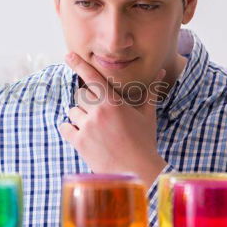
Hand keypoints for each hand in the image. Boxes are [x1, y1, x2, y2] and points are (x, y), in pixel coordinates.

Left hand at [58, 52, 167, 186]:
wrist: (137, 171)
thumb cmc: (143, 142)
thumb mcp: (147, 115)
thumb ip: (150, 92)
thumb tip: (162, 72)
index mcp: (113, 102)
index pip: (92, 77)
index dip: (78, 64)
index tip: (68, 55)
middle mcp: (97, 112)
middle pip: (80, 95)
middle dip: (87, 102)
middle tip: (98, 114)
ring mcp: (86, 127)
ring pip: (72, 111)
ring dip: (79, 117)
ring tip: (95, 128)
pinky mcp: (78, 142)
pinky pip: (64, 127)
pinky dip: (70, 129)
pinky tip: (82, 134)